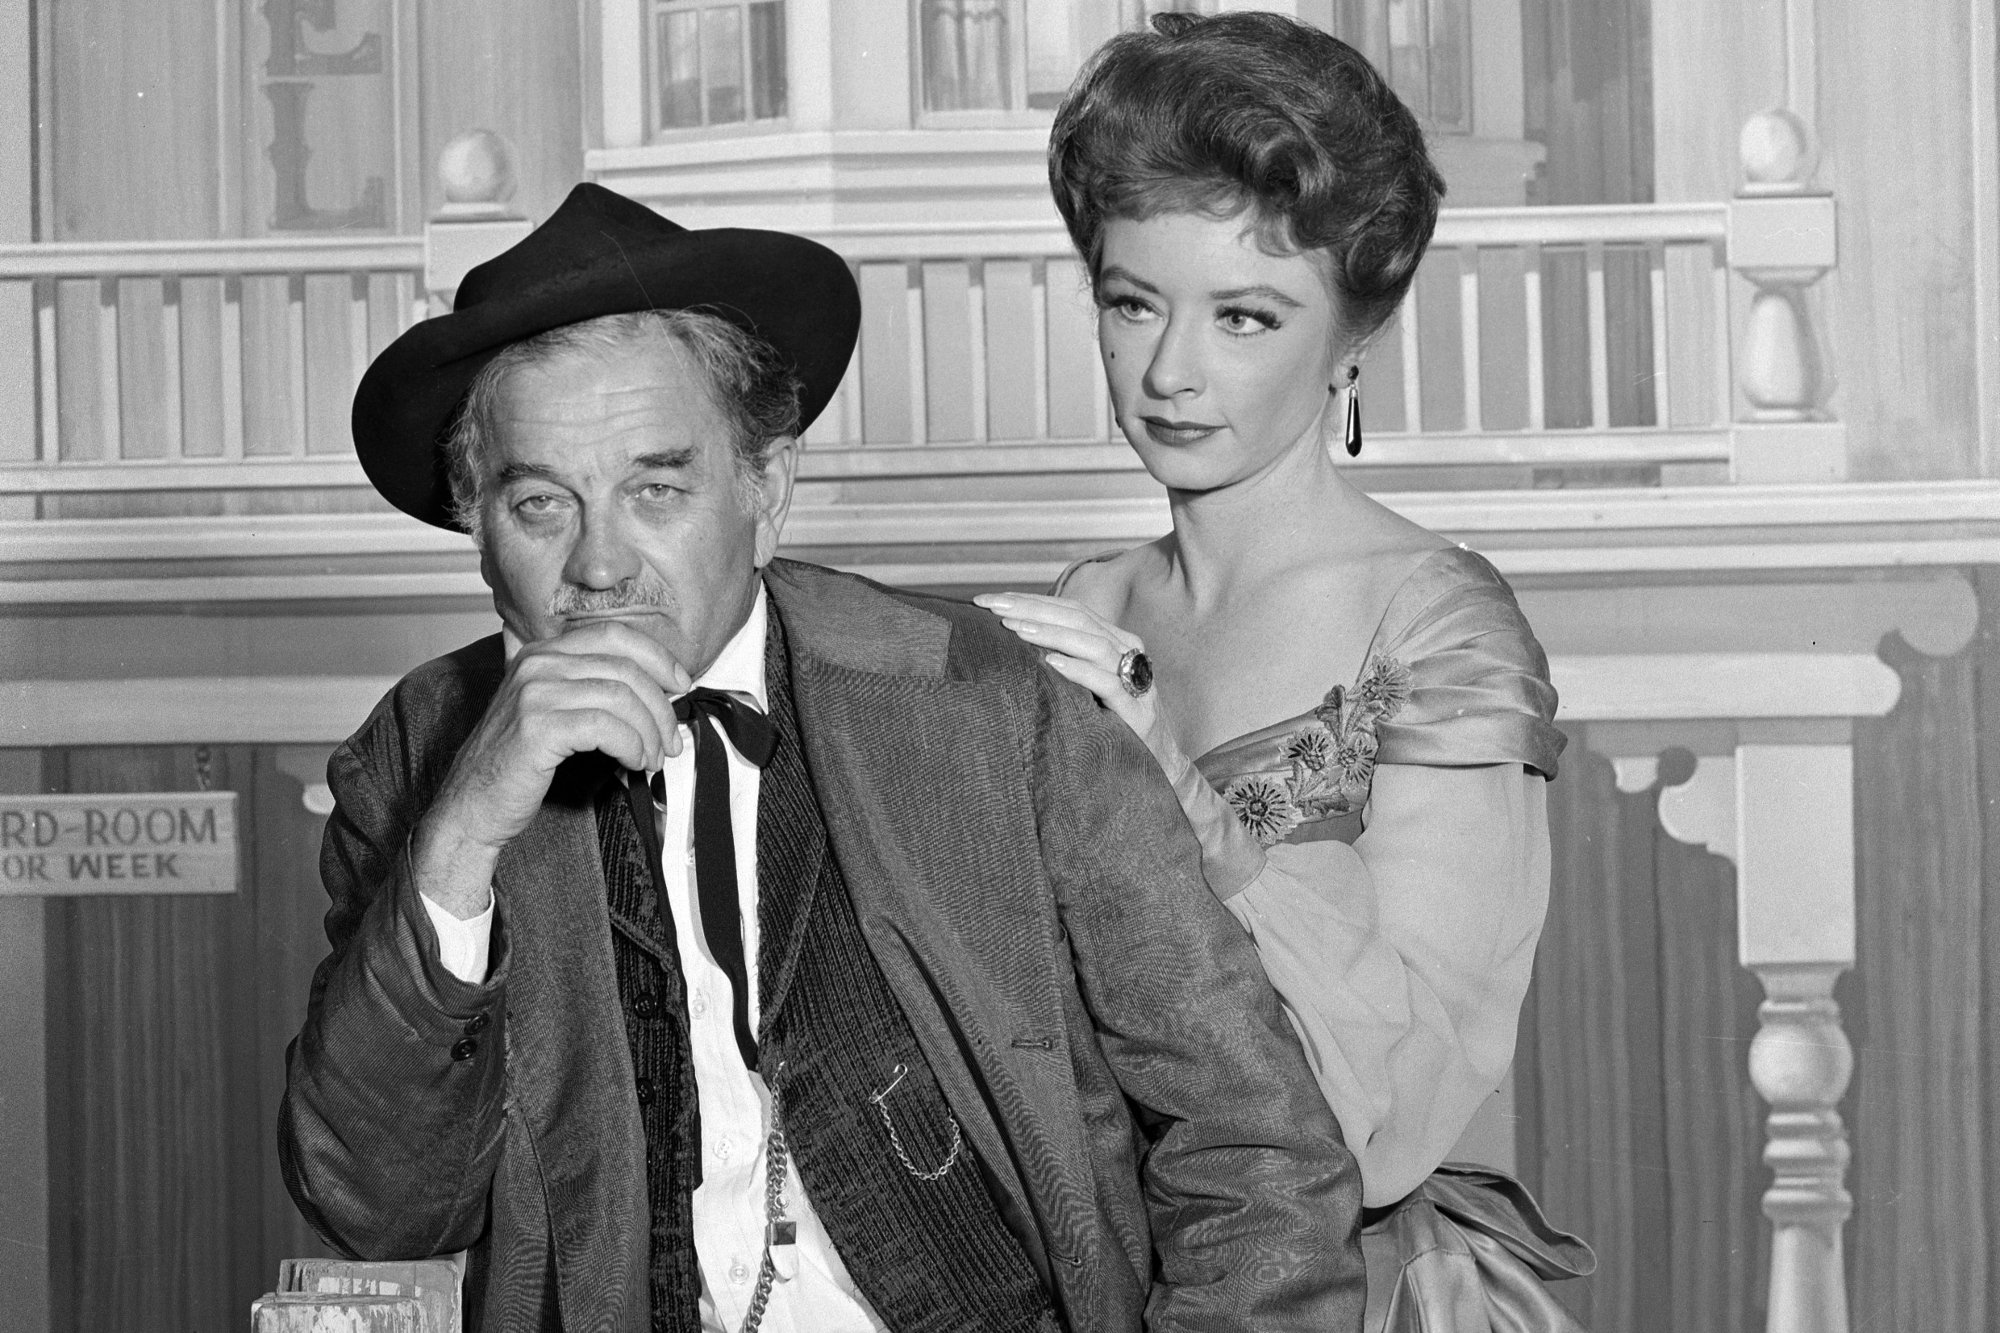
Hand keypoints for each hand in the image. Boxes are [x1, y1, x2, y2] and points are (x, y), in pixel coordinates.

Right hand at [411, 620, 692, 916]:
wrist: (471, 806)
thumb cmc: (517, 764)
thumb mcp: (552, 711)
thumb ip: (590, 689)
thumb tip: (657, 688)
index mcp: (543, 653)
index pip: (614, 635)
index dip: (657, 657)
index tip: (681, 685)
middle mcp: (537, 664)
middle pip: (624, 668)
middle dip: (660, 707)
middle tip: (671, 740)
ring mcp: (534, 693)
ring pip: (620, 697)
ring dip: (649, 732)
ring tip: (652, 758)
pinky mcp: (537, 727)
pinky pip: (606, 727)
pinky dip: (631, 745)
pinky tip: (634, 763)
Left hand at [974, 592, 1179, 771]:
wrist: (1156, 764)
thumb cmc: (1111, 721)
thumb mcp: (1084, 684)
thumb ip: (1061, 659)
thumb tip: (1008, 641)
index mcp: (1114, 640)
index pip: (1069, 610)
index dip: (1030, 600)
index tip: (989, 599)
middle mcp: (1126, 651)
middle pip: (1077, 619)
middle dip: (1032, 609)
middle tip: (992, 606)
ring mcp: (1134, 679)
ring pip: (1092, 644)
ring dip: (1051, 634)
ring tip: (1016, 629)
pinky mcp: (1136, 710)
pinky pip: (1107, 684)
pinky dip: (1079, 670)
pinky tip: (1051, 663)